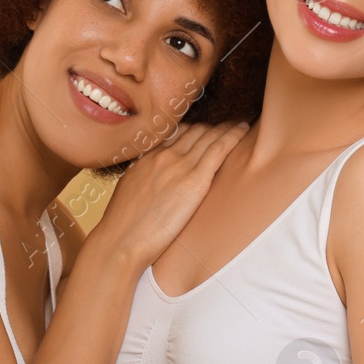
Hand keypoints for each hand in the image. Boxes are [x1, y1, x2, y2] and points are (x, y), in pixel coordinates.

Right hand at [89, 121, 248, 268]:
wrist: (120, 241)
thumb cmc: (122, 227)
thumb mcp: (129, 193)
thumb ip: (144, 181)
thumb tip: (151, 187)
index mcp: (148, 158)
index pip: (176, 134)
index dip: (194, 130)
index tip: (205, 129)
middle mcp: (164, 156)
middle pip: (195, 131)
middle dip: (214, 126)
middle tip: (230, 123)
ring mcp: (179, 165)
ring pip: (209, 136)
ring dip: (227, 127)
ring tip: (241, 123)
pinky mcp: (194, 181)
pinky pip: (218, 149)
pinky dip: (233, 135)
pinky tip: (243, 129)